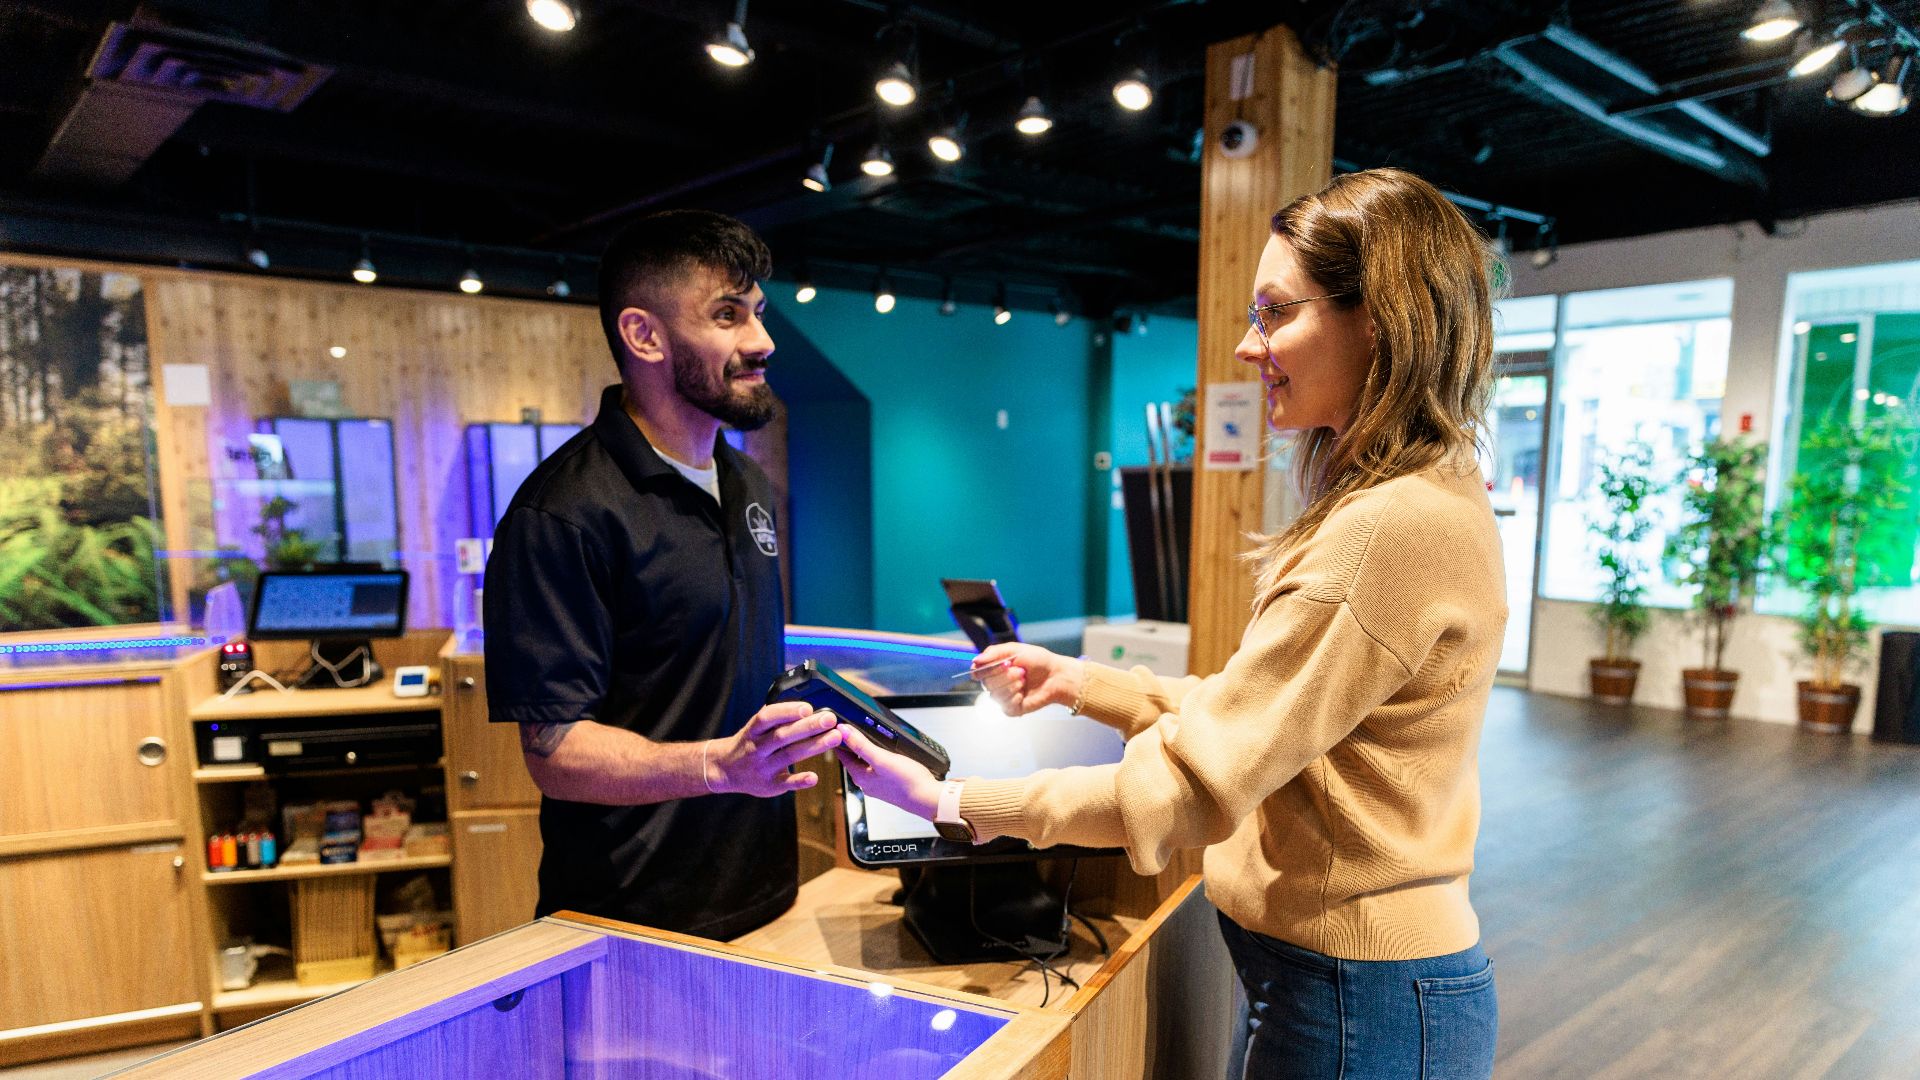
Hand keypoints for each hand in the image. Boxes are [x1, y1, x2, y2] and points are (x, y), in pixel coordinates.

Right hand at [705, 703, 842, 796]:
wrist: (725, 770)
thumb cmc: (749, 743)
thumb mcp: (755, 727)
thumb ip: (775, 717)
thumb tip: (805, 703)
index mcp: (753, 730)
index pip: (767, 717)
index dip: (787, 711)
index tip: (807, 707)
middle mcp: (757, 748)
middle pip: (782, 736)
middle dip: (808, 727)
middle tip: (830, 719)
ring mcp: (762, 767)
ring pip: (789, 756)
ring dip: (813, 746)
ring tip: (834, 737)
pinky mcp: (769, 785)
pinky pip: (785, 783)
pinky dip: (800, 780)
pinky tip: (814, 777)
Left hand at [833, 724, 940, 819]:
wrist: (927, 799)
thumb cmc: (907, 781)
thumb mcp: (881, 758)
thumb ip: (861, 745)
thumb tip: (843, 732)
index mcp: (860, 777)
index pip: (842, 755)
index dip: (839, 739)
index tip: (838, 726)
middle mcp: (866, 783)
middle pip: (853, 759)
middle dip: (852, 743)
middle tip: (851, 727)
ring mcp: (877, 785)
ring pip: (865, 763)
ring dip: (865, 750)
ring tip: (867, 735)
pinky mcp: (888, 784)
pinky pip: (877, 768)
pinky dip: (876, 757)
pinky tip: (884, 752)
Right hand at [971, 643, 1083, 716]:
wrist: (1057, 675)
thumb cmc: (1038, 661)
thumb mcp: (1015, 649)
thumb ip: (993, 653)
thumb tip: (975, 661)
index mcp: (994, 669)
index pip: (977, 672)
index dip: (986, 670)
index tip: (1003, 664)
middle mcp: (996, 683)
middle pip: (987, 684)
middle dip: (1006, 676)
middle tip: (1021, 671)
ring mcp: (1003, 697)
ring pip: (995, 695)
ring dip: (1012, 686)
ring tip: (1025, 680)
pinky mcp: (1011, 709)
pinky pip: (1004, 706)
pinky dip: (1015, 698)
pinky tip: (1023, 693)